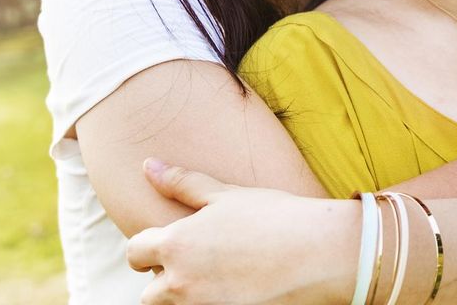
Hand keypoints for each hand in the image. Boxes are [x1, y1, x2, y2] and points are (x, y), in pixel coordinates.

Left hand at [127, 159, 354, 304]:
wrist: (321, 254)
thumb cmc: (274, 217)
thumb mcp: (225, 195)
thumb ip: (180, 183)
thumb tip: (147, 165)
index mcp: (176, 246)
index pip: (135, 252)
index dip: (147, 249)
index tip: (165, 246)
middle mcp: (181, 285)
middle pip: (150, 294)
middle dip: (165, 280)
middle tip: (196, 267)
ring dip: (186, 297)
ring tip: (218, 280)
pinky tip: (237, 292)